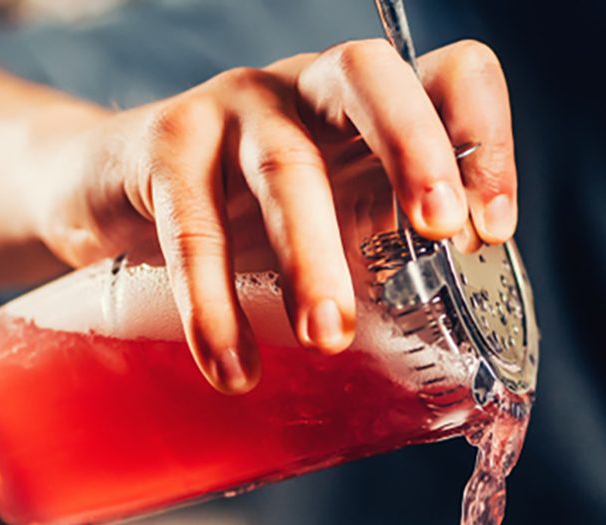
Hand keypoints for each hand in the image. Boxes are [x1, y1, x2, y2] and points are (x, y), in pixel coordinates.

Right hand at [30, 39, 516, 391]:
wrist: (115, 193)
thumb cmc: (253, 220)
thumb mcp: (339, 228)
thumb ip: (395, 262)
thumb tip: (461, 353)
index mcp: (372, 114)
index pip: (450, 78)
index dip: (484, 140)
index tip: (490, 232)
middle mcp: (309, 90)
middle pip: (370, 77)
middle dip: (414, 151)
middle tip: (438, 235)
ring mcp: (233, 109)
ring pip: (283, 162)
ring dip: (313, 254)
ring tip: (327, 337)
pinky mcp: (162, 145)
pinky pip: (190, 222)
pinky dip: (213, 302)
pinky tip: (234, 367)